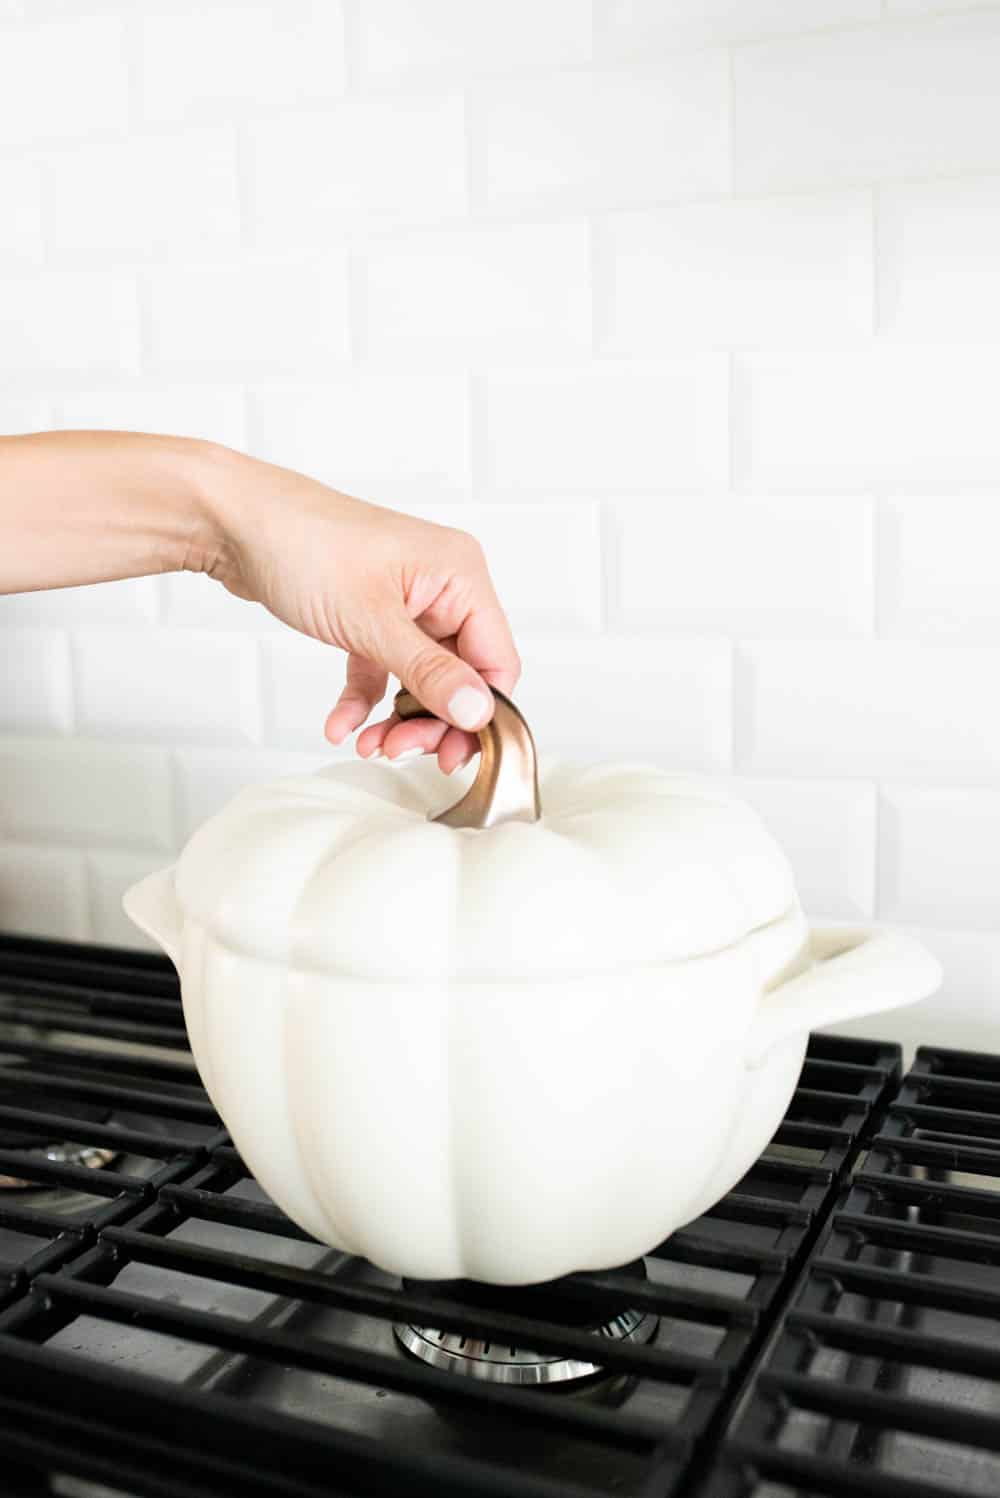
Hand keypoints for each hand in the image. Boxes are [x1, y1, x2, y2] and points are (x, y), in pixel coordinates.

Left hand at [204, 447, 519, 769]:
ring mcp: (405, 600)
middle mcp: (441, 586)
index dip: (480, 713)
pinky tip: (341, 725)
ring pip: (421, 678)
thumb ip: (429, 672)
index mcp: (460, 574)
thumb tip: (478, 712)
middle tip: (401, 750)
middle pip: (461, 675)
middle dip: (432, 720)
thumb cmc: (303, 545)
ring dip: (399, 719)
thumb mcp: (371, 620)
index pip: (497, 659)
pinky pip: (382, 669)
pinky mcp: (370, 614)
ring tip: (371, 745)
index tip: (452, 754)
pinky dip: (365, 700)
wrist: (232, 522)